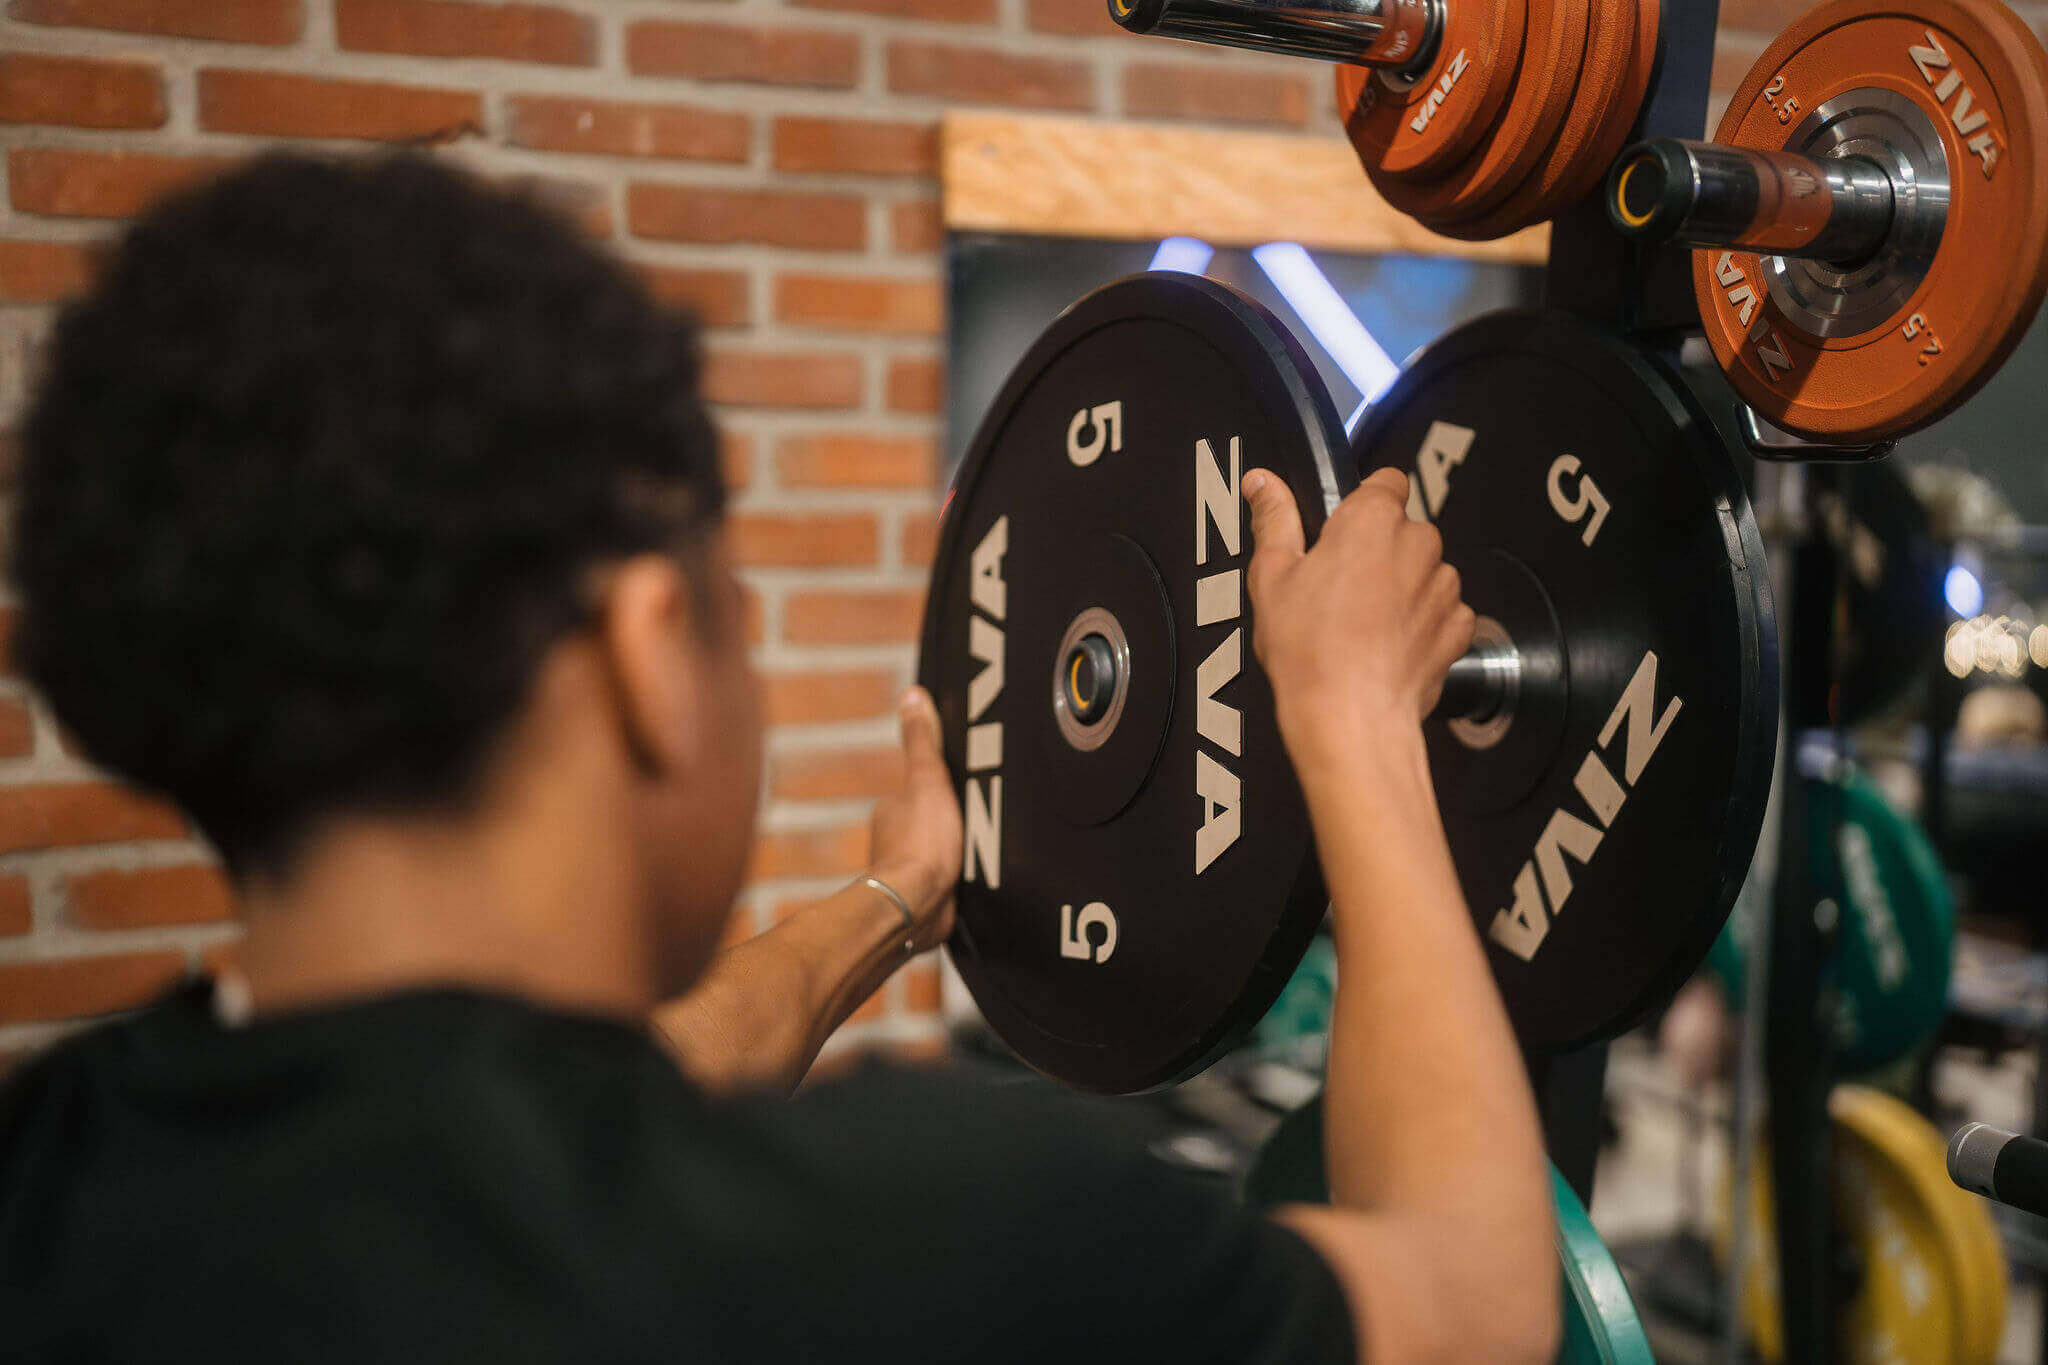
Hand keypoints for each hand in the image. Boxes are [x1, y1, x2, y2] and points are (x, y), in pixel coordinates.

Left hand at [866, 686, 960, 952]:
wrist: (918, 904)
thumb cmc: (921, 843)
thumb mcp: (928, 779)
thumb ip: (922, 741)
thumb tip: (912, 695)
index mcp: (894, 808)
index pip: (921, 788)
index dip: (944, 787)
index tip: (966, 788)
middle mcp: (895, 838)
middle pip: (931, 820)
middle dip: (954, 821)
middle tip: (982, 819)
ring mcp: (909, 869)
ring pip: (938, 852)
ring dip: (956, 851)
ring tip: (984, 849)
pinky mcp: (926, 897)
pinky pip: (947, 881)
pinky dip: (959, 878)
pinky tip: (975, 878)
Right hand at [1243, 467, 1474, 762]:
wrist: (1351, 717)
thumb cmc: (1312, 653)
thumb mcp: (1272, 576)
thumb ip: (1274, 519)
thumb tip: (1265, 485)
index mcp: (1371, 519)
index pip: (1384, 480)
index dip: (1361, 502)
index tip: (1342, 527)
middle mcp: (1417, 544)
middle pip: (1402, 530)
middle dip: (1376, 551)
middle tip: (1336, 586)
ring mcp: (1442, 586)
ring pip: (1422, 571)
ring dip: (1399, 587)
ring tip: (1357, 622)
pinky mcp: (1457, 625)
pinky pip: (1440, 611)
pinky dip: (1418, 623)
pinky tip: (1382, 644)